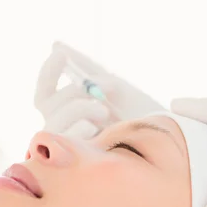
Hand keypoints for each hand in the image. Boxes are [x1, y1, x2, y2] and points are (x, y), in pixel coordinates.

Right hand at [34, 42, 161, 137]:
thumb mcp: (112, 84)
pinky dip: (77, 133)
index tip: (61, 54)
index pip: (45, 91)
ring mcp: (70, 147)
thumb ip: (85, 67)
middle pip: (48, 105)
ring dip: (77, 111)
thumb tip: (56, 44)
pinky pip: (66, 145)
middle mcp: (64, 130)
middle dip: (72, 94)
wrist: (162, 138)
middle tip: (98, 93)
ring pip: (53, 123)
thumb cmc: (135, 111)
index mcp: (68, 111)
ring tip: (104, 111)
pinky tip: (94, 129)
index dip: (48, 71)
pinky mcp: (79, 162)